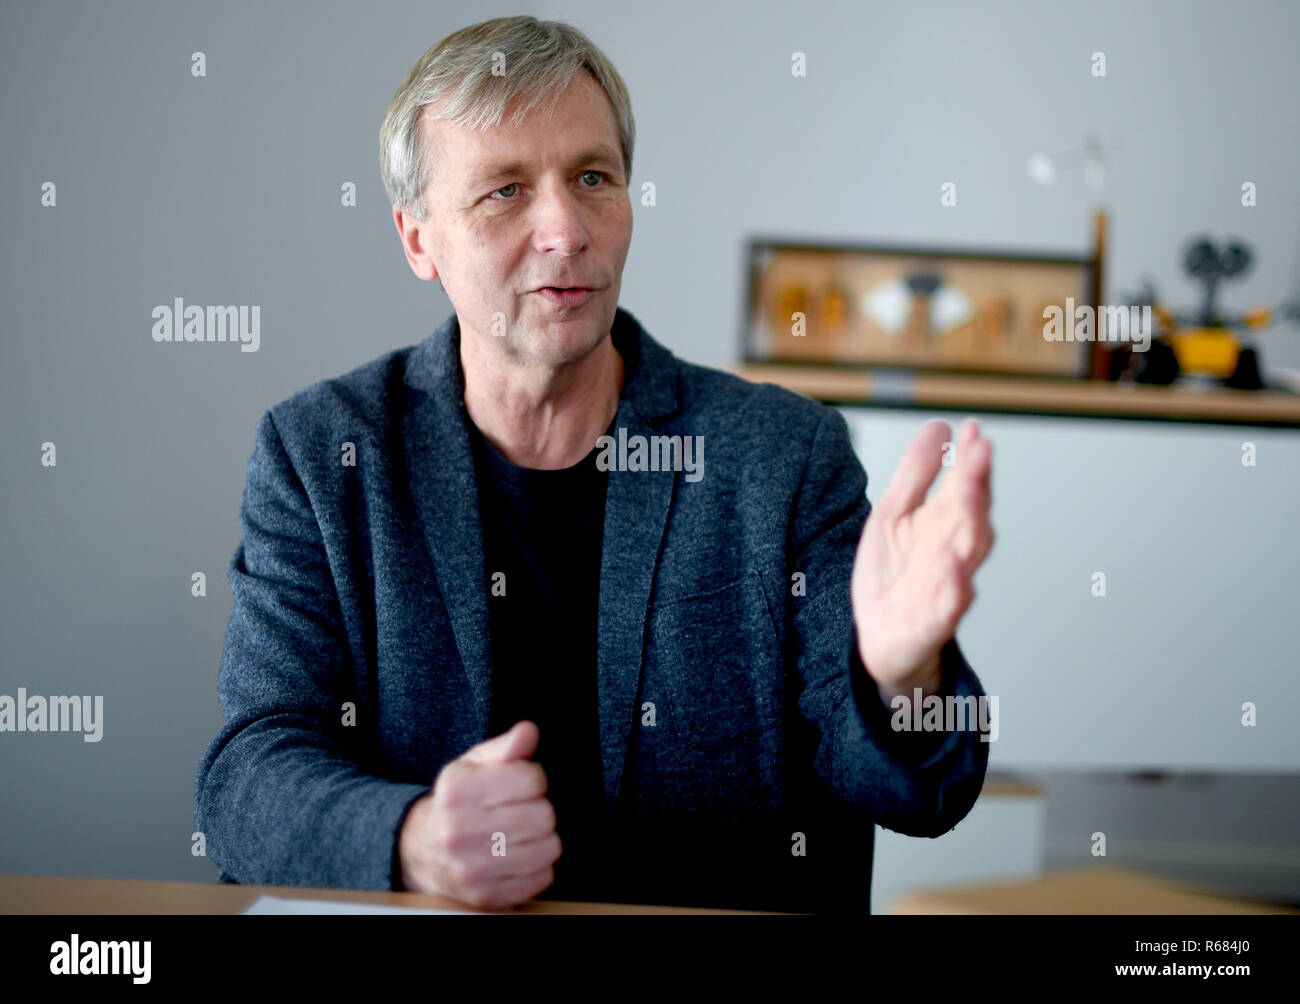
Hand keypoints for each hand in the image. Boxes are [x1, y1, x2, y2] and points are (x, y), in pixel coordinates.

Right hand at [397, 720, 560, 908]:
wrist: (422, 850)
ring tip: (522, 833)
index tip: (521, 784)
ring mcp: (472, 868)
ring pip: (547, 848)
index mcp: (457, 791)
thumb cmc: (456, 803)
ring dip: (543, 838)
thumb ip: (505, 747)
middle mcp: (459, 831)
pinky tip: (518, 856)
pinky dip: (538, 866)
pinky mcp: (486, 896)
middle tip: (522, 810)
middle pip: (543, 815)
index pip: (531, 779)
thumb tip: (528, 731)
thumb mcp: (473, 766)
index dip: (534, 779)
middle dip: (540, 809)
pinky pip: (541, 878)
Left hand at [850, 418, 993, 703]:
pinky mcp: (935, 619)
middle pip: (972, 512)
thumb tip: (940, 425)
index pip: (963, 485)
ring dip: (972, 518)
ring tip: (968, 487)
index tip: (971, 428)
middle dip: (977, 480)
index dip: (969, 458)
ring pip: (969, 550)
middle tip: (980, 448)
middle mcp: (953, 551)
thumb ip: (915, 473)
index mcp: (943, 524)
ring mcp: (947, 585)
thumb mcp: (893, 514)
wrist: (877, 639)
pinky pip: (953, 601)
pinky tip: (952, 561)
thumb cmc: (893, 576)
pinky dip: (956, 582)